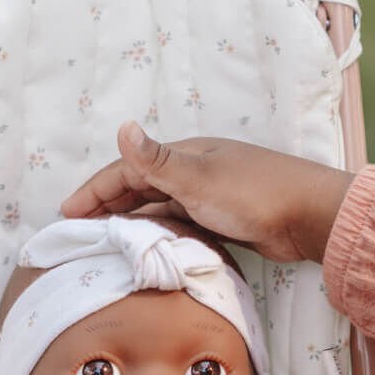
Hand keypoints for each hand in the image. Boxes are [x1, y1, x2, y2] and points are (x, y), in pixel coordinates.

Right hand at [57, 122, 354, 263]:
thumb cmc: (255, 194)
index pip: (126, 171)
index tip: (66, 212)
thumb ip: (158, 161)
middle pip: (138, 187)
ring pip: (158, 207)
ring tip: (104, 241)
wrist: (309, 217)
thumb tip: (123, 127)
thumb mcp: (200, 178)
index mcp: (183, 156)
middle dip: (105, 205)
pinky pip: (179, 223)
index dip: (94, 190)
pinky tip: (149, 247)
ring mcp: (208, 196)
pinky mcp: (223, 219)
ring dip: (130, 220)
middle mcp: (192, 171)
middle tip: (77, 229)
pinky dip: (158, 232)